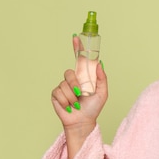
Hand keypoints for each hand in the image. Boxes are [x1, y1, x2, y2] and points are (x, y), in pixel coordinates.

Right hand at [50, 36, 107, 158]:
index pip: (79, 59)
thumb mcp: (102, 93)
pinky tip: (69, 106)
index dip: (77, 47)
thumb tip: (100, 63)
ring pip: (65, 84)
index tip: (76, 37)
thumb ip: (102, 78)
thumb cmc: (93, 108)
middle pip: (70, 72)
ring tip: (76, 103)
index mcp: (84, 76)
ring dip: (72, 96)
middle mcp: (73, 79)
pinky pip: (59, 92)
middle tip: (81, 94)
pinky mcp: (56, 94)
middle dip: (75, 84)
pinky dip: (66, 101)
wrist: (83, 122)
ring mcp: (63, 86)